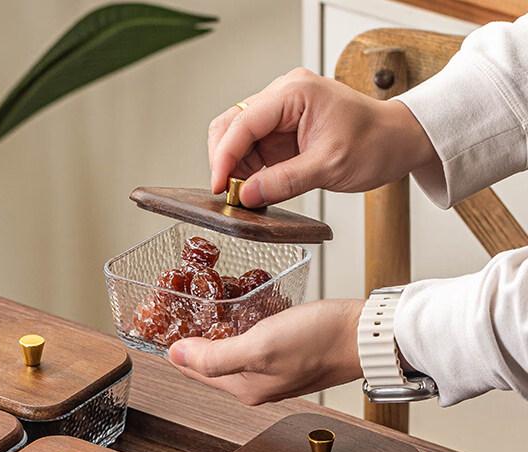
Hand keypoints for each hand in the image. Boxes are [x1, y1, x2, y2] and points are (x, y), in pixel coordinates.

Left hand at [167, 299, 363, 404]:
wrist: (366, 336)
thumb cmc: (319, 340)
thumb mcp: (259, 348)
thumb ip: (214, 356)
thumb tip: (174, 355)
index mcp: (245, 388)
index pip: (194, 370)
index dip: (174, 350)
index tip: (158, 327)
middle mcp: (257, 385)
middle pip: (211, 364)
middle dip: (192, 342)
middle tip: (175, 315)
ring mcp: (275, 372)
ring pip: (232, 354)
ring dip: (215, 335)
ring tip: (201, 311)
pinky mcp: (291, 356)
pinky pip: (253, 344)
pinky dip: (241, 329)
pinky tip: (240, 312)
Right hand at [208, 68, 437, 206]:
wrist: (396, 142)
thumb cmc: (375, 143)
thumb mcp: (329, 167)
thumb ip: (284, 181)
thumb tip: (247, 195)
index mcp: (295, 92)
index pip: (243, 121)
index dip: (225, 155)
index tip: (220, 186)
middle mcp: (283, 97)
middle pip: (231, 124)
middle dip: (224, 159)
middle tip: (228, 192)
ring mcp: (280, 114)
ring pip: (237, 138)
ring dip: (235, 168)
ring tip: (244, 194)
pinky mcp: (281, 132)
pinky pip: (252, 150)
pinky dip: (247, 171)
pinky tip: (253, 188)